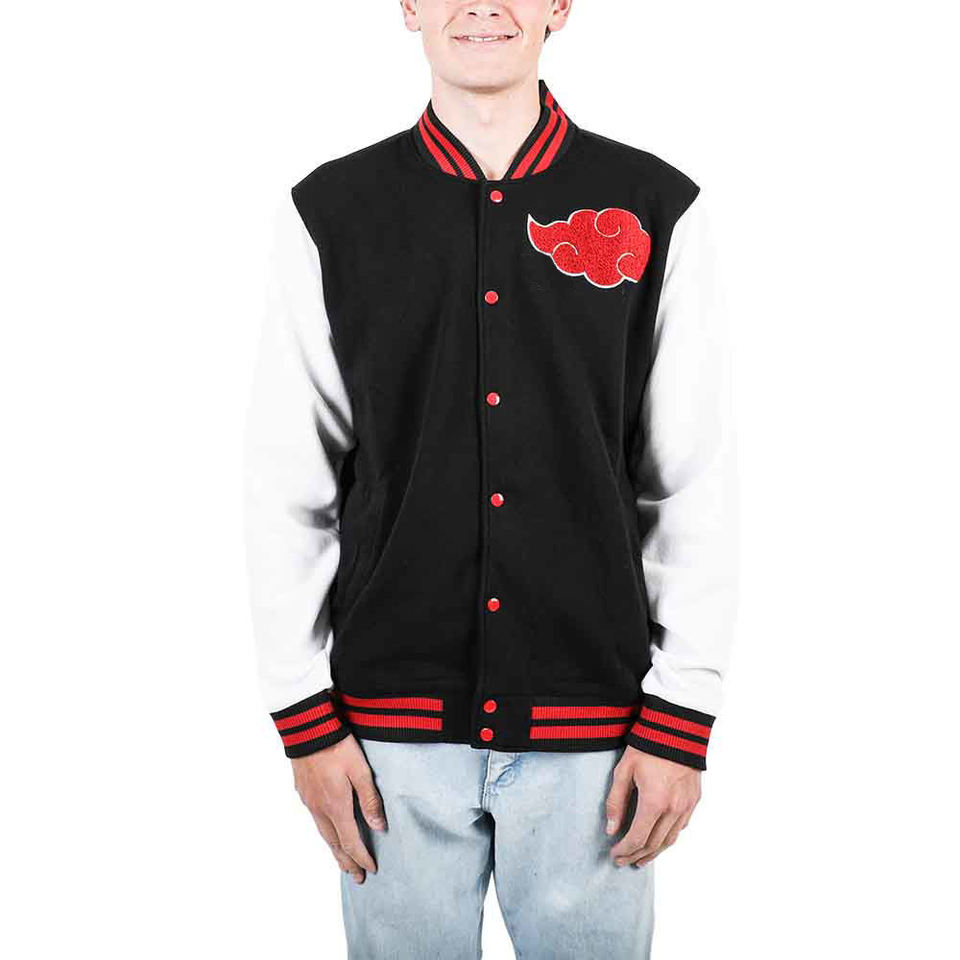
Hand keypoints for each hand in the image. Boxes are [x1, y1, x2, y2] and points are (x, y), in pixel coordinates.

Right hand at [290, 734, 386, 883]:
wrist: (308, 730)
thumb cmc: (337, 746)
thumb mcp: (361, 771)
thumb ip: (370, 800)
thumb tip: (379, 827)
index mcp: (336, 806)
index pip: (351, 842)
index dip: (362, 857)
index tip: (371, 870)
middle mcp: (320, 809)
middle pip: (335, 844)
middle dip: (347, 862)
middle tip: (357, 877)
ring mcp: (310, 802)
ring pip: (323, 834)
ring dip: (335, 851)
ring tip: (343, 863)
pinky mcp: (303, 792)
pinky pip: (316, 822)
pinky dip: (326, 835)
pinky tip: (329, 833)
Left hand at [604, 745, 700, 866]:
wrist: (676, 728)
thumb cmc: (647, 746)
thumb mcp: (624, 770)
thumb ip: (616, 802)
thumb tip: (611, 829)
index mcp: (654, 802)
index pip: (637, 838)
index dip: (624, 850)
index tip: (614, 854)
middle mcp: (673, 808)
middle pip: (654, 844)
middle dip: (636, 855)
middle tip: (623, 861)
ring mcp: (687, 805)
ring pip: (670, 840)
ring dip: (654, 852)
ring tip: (641, 859)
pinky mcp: (694, 800)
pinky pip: (681, 827)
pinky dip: (668, 838)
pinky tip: (660, 839)